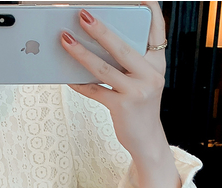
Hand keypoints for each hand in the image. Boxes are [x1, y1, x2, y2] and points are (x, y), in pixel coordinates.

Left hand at [60, 3, 168, 158]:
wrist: (148, 140)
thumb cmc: (140, 106)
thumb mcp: (143, 81)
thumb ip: (130, 63)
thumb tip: (96, 46)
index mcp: (157, 64)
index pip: (157, 32)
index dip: (151, 12)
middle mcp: (150, 75)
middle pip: (122, 47)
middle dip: (100, 29)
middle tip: (82, 14)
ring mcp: (137, 92)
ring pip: (104, 68)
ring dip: (81, 53)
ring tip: (64, 39)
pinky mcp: (122, 107)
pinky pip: (95, 91)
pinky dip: (80, 83)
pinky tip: (67, 75)